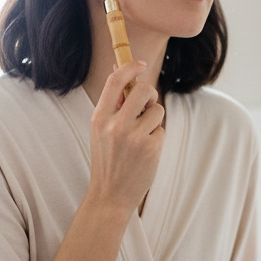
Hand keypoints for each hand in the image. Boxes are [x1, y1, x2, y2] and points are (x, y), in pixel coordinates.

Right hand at [87, 60, 164, 215]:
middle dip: (150, 93)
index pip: (115, 81)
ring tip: (142, 135)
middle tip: (148, 103)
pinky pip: (161, 130)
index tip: (140, 65)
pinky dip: (156, 138)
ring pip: (156, 110)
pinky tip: (145, 152)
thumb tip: (123, 71)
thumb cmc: (108, 160)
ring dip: (154, 119)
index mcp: (99, 118)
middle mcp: (115, 126)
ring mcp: (134, 138)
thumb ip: (113, 104)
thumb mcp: (101, 131)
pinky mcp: (151, 149)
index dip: (130, 67)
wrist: (110, 195)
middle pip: (143, 90)